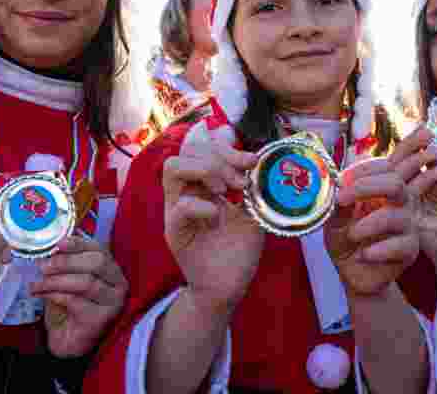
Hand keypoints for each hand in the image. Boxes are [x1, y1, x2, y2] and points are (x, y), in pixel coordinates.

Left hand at [30, 236, 126, 357]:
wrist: (68, 340)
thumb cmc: (68, 307)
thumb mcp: (65, 279)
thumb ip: (63, 263)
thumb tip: (49, 247)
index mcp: (111, 269)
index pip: (99, 249)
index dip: (78, 244)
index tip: (57, 243)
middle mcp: (118, 283)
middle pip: (97, 263)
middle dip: (67, 262)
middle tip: (43, 266)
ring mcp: (113, 302)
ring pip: (86, 282)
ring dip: (57, 281)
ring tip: (37, 283)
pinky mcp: (102, 319)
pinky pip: (77, 302)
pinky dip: (55, 296)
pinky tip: (42, 295)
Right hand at [163, 123, 262, 316]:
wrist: (229, 287)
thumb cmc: (237, 250)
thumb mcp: (252, 212)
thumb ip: (253, 188)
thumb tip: (264, 163)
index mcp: (202, 186)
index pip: (203, 149)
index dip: (226, 149)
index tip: (252, 161)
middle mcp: (186, 193)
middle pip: (187, 151)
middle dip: (218, 158)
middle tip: (240, 181)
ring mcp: (176, 211)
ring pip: (172, 168)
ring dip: (204, 170)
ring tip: (225, 189)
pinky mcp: (175, 233)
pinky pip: (179, 207)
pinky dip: (203, 206)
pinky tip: (219, 216)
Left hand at [325, 130, 436, 295]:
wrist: (352, 274)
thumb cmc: (344, 240)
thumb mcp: (334, 219)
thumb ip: (338, 204)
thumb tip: (339, 186)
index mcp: (382, 190)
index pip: (383, 167)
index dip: (362, 170)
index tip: (341, 180)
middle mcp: (399, 203)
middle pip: (395, 182)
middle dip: (365, 187)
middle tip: (341, 198)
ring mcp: (407, 225)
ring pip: (395, 215)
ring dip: (367, 224)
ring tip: (352, 234)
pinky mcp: (410, 249)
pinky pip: (399, 245)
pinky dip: (376, 250)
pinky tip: (364, 255)